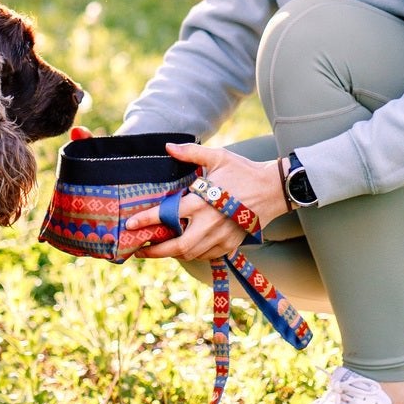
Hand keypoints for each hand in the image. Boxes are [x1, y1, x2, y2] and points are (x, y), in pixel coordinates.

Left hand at [124, 142, 287, 261]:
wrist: (273, 190)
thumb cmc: (244, 171)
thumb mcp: (218, 157)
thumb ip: (190, 153)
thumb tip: (168, 147)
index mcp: (202, 202)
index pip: (167, 214)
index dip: (146, 220)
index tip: (130, 224)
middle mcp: (210, 224)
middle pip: (177, 246)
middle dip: (155, 250)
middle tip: (139, 249)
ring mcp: (222, 237)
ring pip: (191, 254)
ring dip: (173, 253)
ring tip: (158, 249)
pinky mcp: (231, 244)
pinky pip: (207, 256)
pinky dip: (193, 254)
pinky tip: (184, 248)